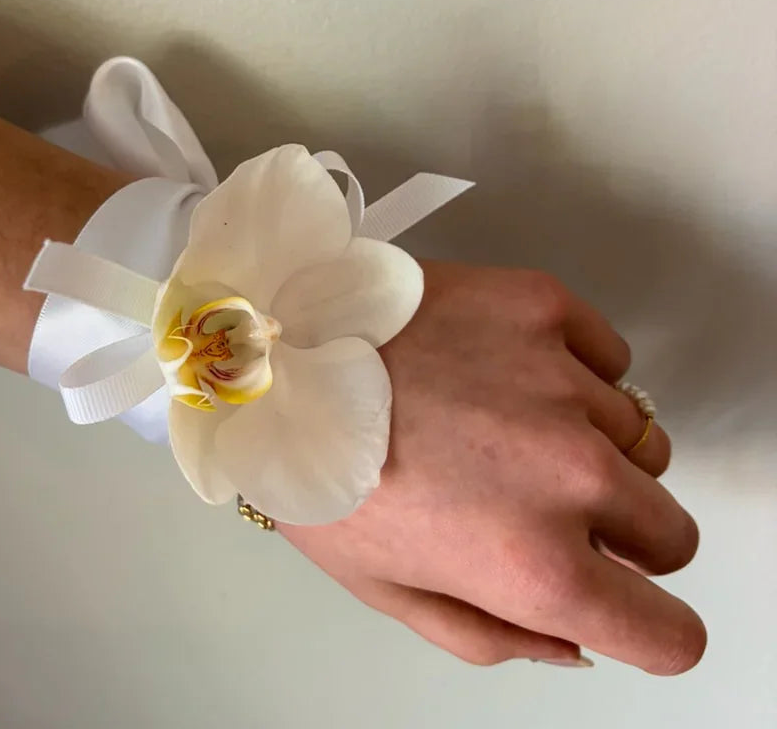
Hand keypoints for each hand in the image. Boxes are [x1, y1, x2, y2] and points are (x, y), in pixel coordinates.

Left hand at [278, 261, 704, 672]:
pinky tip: (511, 372)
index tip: (618, 601)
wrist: (274, 352)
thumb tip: (572, 639)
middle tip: (550, 508)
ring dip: (591, 447)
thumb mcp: (386, 587)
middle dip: (624, 537)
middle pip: (671, 532)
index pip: (670, 636)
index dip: (645, 628)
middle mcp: (568, 473)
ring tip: (505, 427)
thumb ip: (492, 636)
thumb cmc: (316, 471)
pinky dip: (578, 374)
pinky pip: (612, 358)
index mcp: (531, 564)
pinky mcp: (543, 307)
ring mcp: (561, 380)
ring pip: (640, 440)